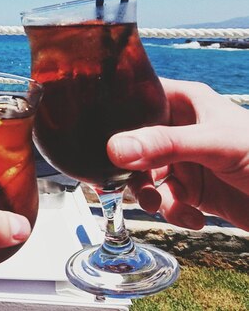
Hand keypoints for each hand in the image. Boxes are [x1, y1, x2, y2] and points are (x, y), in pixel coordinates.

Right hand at [107, 78, 248, 230]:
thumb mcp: (215, 144)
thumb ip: (165, 144)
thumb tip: (114, 148)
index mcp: (185, 102)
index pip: (138, 96)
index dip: (117, 112)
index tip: (99, 134)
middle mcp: (179, 129)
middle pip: (131, 143)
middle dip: (128, 168)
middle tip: (129, 183)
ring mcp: (184, 161)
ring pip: (142, 175)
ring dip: (148, 196)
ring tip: (162, 206)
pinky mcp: (192, 192)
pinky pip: (164, 201)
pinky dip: (173, 213)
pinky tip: (194, 218)